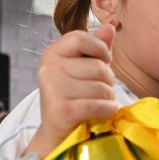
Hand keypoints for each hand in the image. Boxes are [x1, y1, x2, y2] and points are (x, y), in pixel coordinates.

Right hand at [26, 23, 118, 157]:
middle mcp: (48, 69)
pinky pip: (97, 104)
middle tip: (102, 89)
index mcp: (52, 53)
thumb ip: (97, 48)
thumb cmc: (74, 96)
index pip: (81, 38)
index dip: (100, 49)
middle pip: (97, 66)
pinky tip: (106, 111)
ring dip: (109, 97)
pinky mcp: (61, 110)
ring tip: (102, 102)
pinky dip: (108, 109)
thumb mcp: (85, 68)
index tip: (104, 61)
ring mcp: (53, 89)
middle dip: (108, 80)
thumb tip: (110, 26)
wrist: (58, 132)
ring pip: (100, 87)